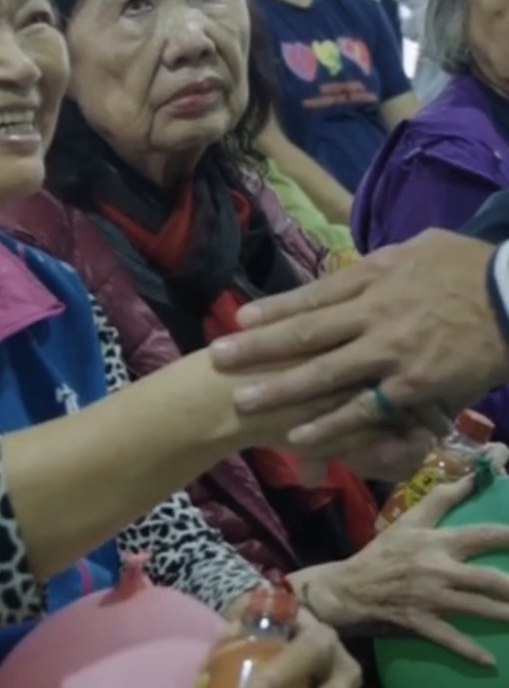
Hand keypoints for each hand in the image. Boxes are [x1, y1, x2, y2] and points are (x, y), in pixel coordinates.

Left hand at [208, 234, 507, 462]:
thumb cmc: (470, 269)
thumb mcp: (418, 251)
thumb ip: (381, 265)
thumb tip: (353, 270)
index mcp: (374, 276)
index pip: (312, 296)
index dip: (273, 310)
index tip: (238, 320)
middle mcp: (373, 311)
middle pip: (305, 331)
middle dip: (258, 347)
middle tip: (217, 359)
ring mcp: (390, 350)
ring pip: (325, 372)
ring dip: (280, 388)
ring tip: (243, 401)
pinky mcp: (412, 384)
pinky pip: (364, 408)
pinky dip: (331, 423)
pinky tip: (301, 436)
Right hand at [304, 474, 508, 665]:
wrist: (347, 588)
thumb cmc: (383, 552)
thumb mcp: (409, 522)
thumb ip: (441, 499)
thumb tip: (472, 476)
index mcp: (436, 542)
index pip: (481, 535)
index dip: (507, 536)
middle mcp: (437, 569)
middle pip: (487, 579)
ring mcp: (430, 599)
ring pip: (476, 609)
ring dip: (504, 615)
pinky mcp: (421, 623)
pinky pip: (451, 639)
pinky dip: (470, 652)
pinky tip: (491, 663)